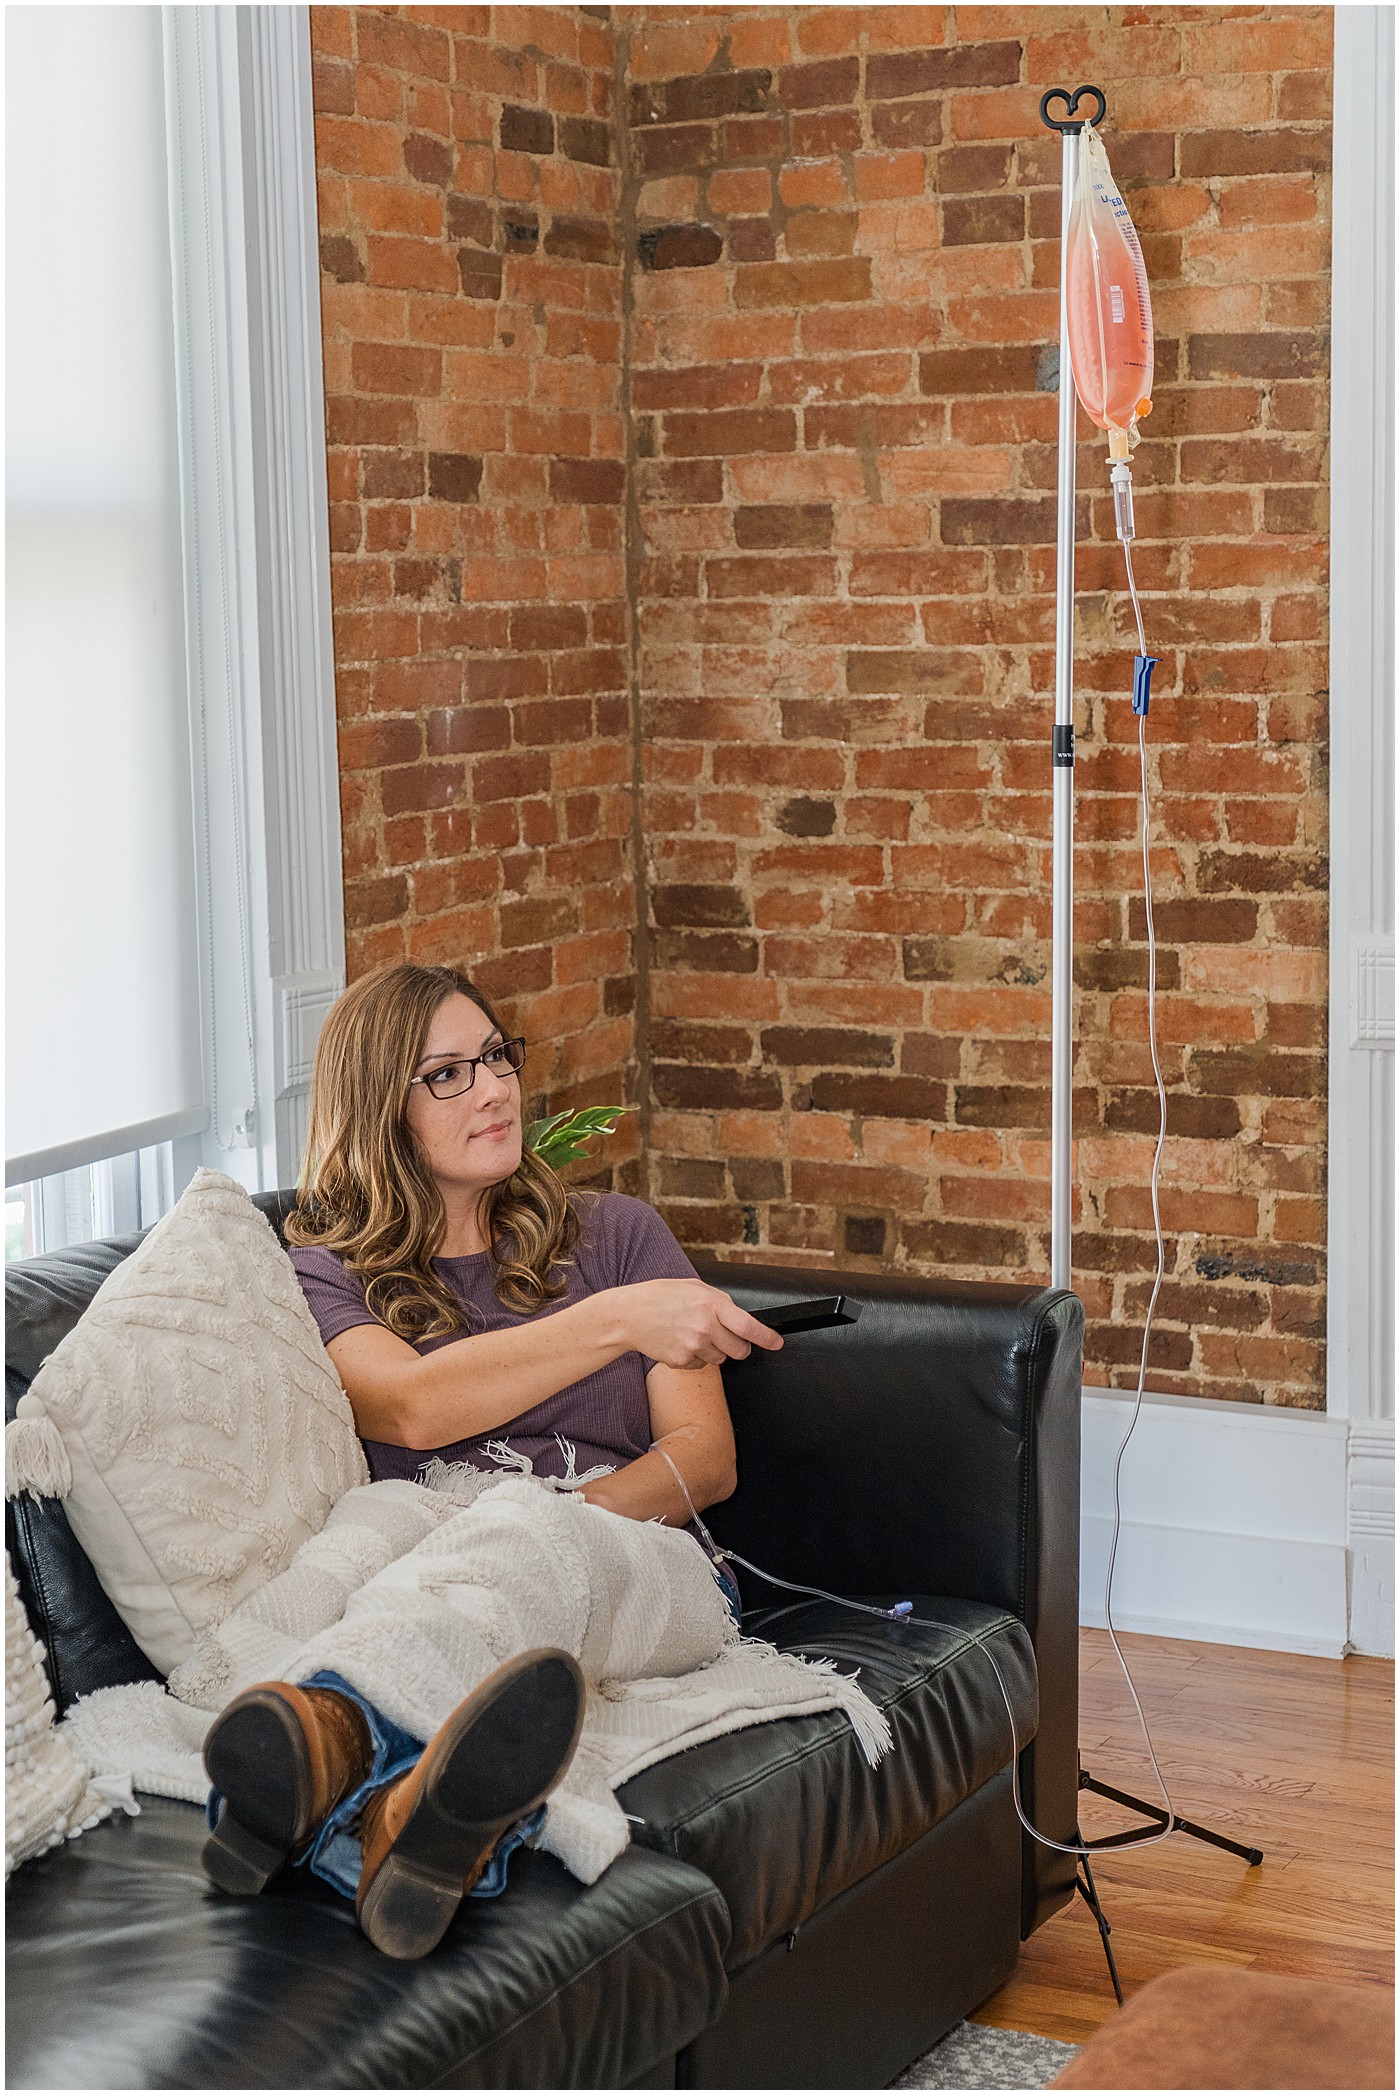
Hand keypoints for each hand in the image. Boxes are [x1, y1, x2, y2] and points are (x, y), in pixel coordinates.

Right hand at [611, 1280, 783, 1369]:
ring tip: (693, 1334)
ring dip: (714, 1350)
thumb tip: (739, 1317)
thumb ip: (720, 1301)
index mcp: (710, 1305)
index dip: (766, 1337)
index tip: (777, 1343)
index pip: (747, 1326)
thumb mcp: (694, 1287)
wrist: (629, 1315)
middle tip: (728, 1338)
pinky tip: (681, 1342)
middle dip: (739, 1347)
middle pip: (739, 1350)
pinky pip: (702, 1365)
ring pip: (720, 1359)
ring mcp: (693, 1347)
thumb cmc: (661, 1297)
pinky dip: (696, 1357)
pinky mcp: (681, 1361)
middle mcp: (704, 1327)